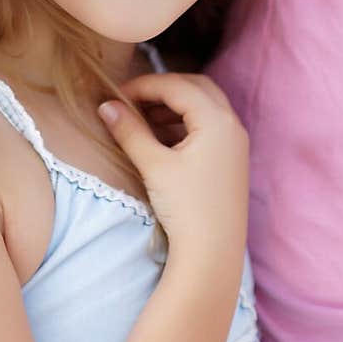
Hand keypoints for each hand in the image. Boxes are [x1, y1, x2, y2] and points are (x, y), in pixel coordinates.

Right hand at [97, 74, 248, 263]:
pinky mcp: (232, 160)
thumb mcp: (154, 166)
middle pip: (196, 87)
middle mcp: (233, 125)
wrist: (213, 255)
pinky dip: (184, 124)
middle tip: (133, 100)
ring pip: (204, 106)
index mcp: (217, 120)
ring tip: (142, 119)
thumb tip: (106, 105)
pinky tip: (161, 139)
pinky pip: (208, 127)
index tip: (116, 95)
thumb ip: (130, 130)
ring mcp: (236, 143)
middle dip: (163, 89)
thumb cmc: (185, 208)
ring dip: (173, 106)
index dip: (144, 86)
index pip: (177, 86)